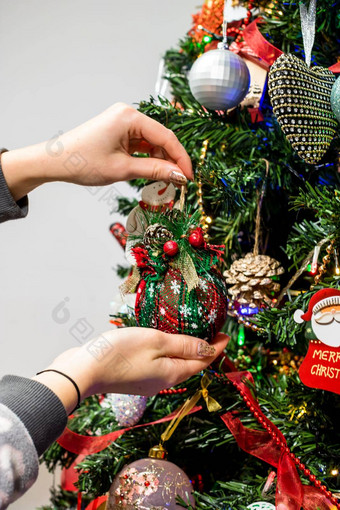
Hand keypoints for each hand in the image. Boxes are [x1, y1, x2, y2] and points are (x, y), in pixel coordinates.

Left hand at [1, 103, 192, 200]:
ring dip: (160, 160)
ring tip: (165, 180)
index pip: (166, 136)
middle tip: (179, 182)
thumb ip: (154, 171)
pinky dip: (148, 158)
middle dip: (171, 160)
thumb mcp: (123, 169)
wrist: (54, 161)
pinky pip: (141, 143)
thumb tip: (180, 176)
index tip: (189, 177)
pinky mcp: (118, 130)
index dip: (181, 158)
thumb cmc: (83, 162)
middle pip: (160, 138)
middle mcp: (128, 114)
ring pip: (152, 142)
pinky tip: (152, 172)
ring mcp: (123, 122)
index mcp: (130, 117)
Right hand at [33, 328, 228, 413]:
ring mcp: (148, 382)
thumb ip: (183, 345)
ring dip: (186, 352)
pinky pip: (160, 365)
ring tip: (192, 335)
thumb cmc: (120, 352)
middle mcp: (163, 381)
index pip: (203, 361)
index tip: (227, 335)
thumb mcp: (156, 342)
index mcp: (173, 373)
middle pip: (190, 366)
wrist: (83, 371)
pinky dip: (169, 354)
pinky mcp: (134, 378)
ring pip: (175, 366)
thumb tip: (209, 350)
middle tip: (213, 334)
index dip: (217, 348)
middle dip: (204, 351)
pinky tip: (164, 344)